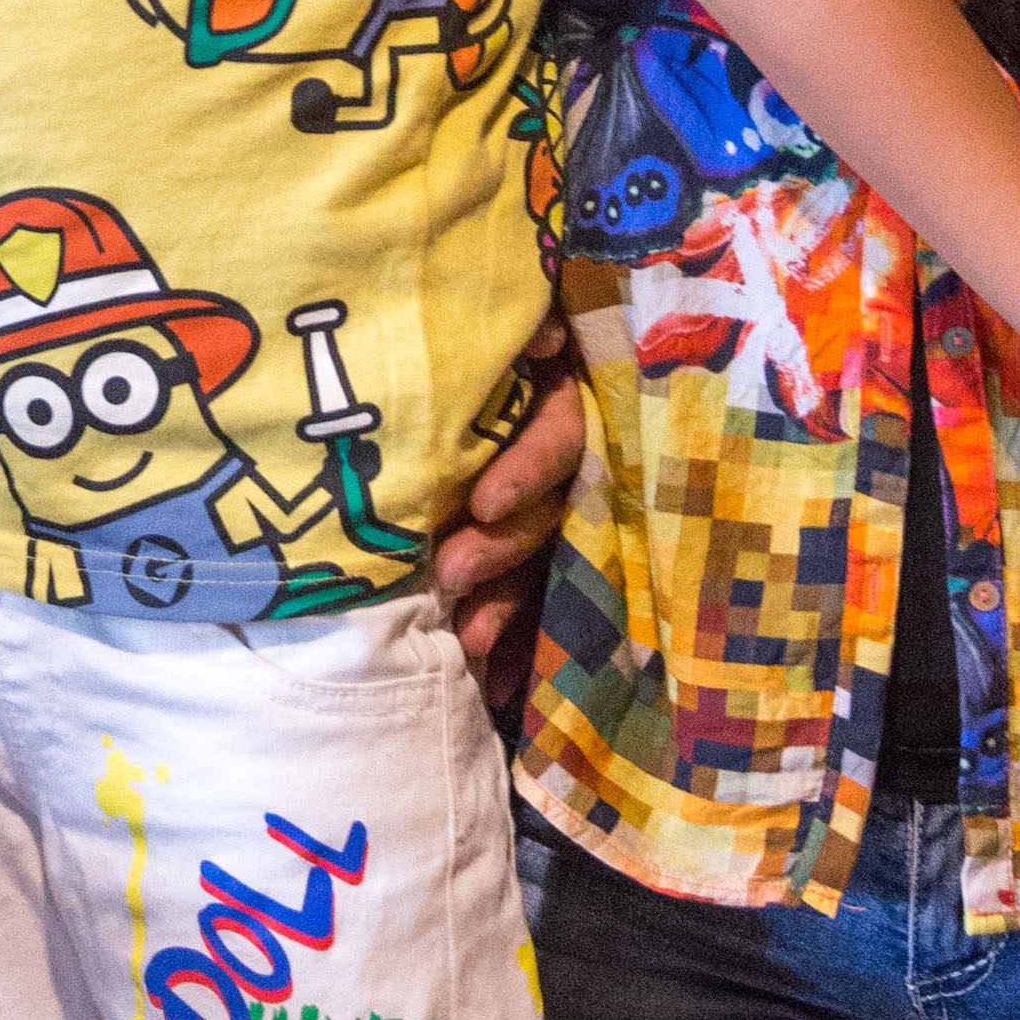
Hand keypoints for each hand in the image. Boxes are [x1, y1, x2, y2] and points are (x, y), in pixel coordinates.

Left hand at [429, 324, 587, 717]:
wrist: (446, 364)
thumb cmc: (461, 338)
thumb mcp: (496, 330)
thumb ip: (526, 327)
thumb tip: (544, 338)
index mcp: (561, 395)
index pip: (561, 434)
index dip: (528, 469)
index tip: (480, 503)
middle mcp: (573, 457)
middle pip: (556, 508)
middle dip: (506, 549)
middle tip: (450, 574)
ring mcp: (565, 513)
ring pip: (551, 561)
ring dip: (512, 605)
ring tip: (471, 643)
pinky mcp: (548, 560)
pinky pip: (542, 605)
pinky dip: (524, 648)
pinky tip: (502, 692)